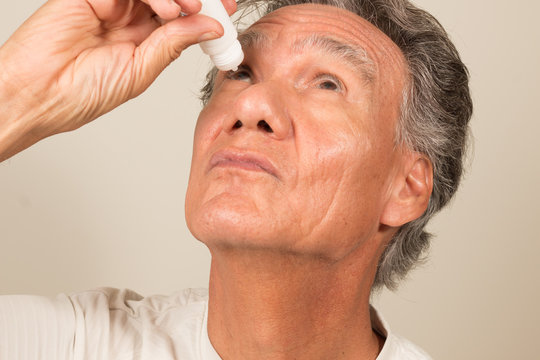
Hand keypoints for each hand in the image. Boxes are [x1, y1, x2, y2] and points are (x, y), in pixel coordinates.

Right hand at [0, 0, 235, 160]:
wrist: (38, 94)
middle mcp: (129, 19)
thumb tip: (208, 27)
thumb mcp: (140, 73)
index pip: (180, 17)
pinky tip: (165, 9)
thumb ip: (171, 45)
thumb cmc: (79, 94)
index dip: (206, 13)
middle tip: (219, 4)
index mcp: (142, 41)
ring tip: (189, 9)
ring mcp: (111, 4)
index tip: (228, 13)